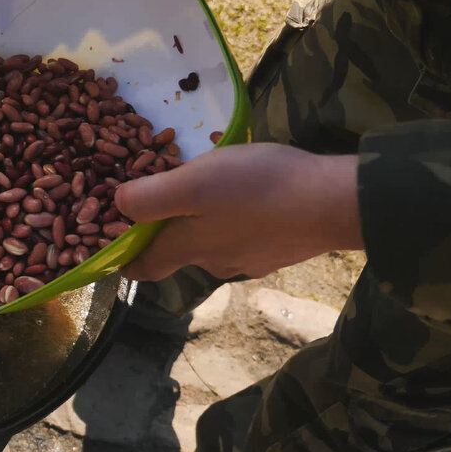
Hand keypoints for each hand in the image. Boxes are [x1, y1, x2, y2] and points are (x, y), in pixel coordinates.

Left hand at [114, 144, 363, 281]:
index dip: (126, 261)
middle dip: (169, 229)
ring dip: (208, 221)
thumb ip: (149, 198)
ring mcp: (253, 260)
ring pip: (216, 243)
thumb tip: (118, 207)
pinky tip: (253, 195)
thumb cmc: (257, 189)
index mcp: (189, 249)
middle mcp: (216, 263)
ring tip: (213, 188)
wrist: (336, 203)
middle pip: (181, 251)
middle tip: (168, 194)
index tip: (114, 251)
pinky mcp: (282, 250)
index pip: (146, 268)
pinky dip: (241, 219)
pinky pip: (249, 235)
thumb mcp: (191, 183)